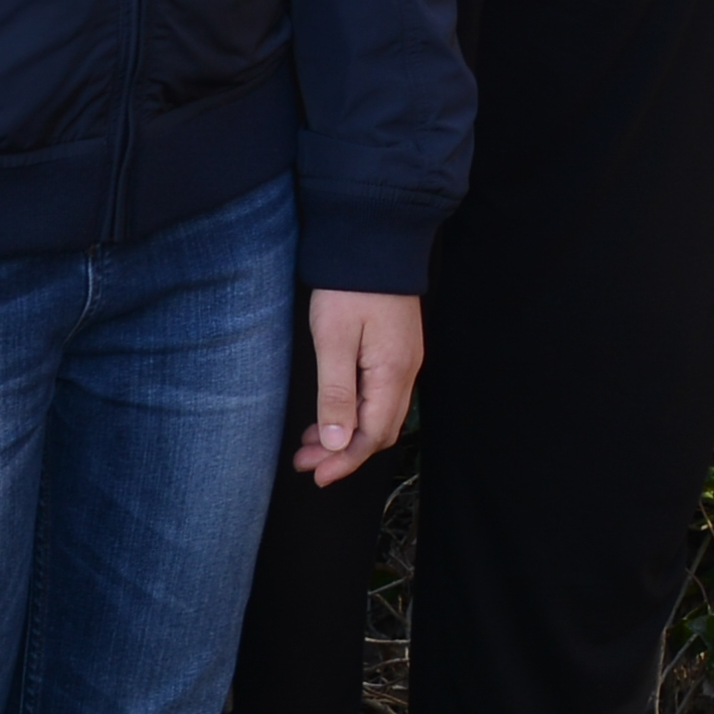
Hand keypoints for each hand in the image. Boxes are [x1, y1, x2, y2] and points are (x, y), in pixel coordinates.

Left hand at [299, 290, 422, 487]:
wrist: (373, 238)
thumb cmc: (350, 286)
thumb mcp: (334, 340)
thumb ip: (337, 394)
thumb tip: (339, 443)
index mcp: (392, 373)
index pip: (372, 435)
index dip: (345, 460)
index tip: (317, 475)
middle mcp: (406, 371)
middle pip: (379, 431)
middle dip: (344, 452)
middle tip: (306, 462)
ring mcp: (405, 360)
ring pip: (379, 414)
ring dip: (347, 434)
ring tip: (310, 443)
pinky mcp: (396, 349)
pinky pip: (380, 395)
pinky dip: (355, 412)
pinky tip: (331, 411)